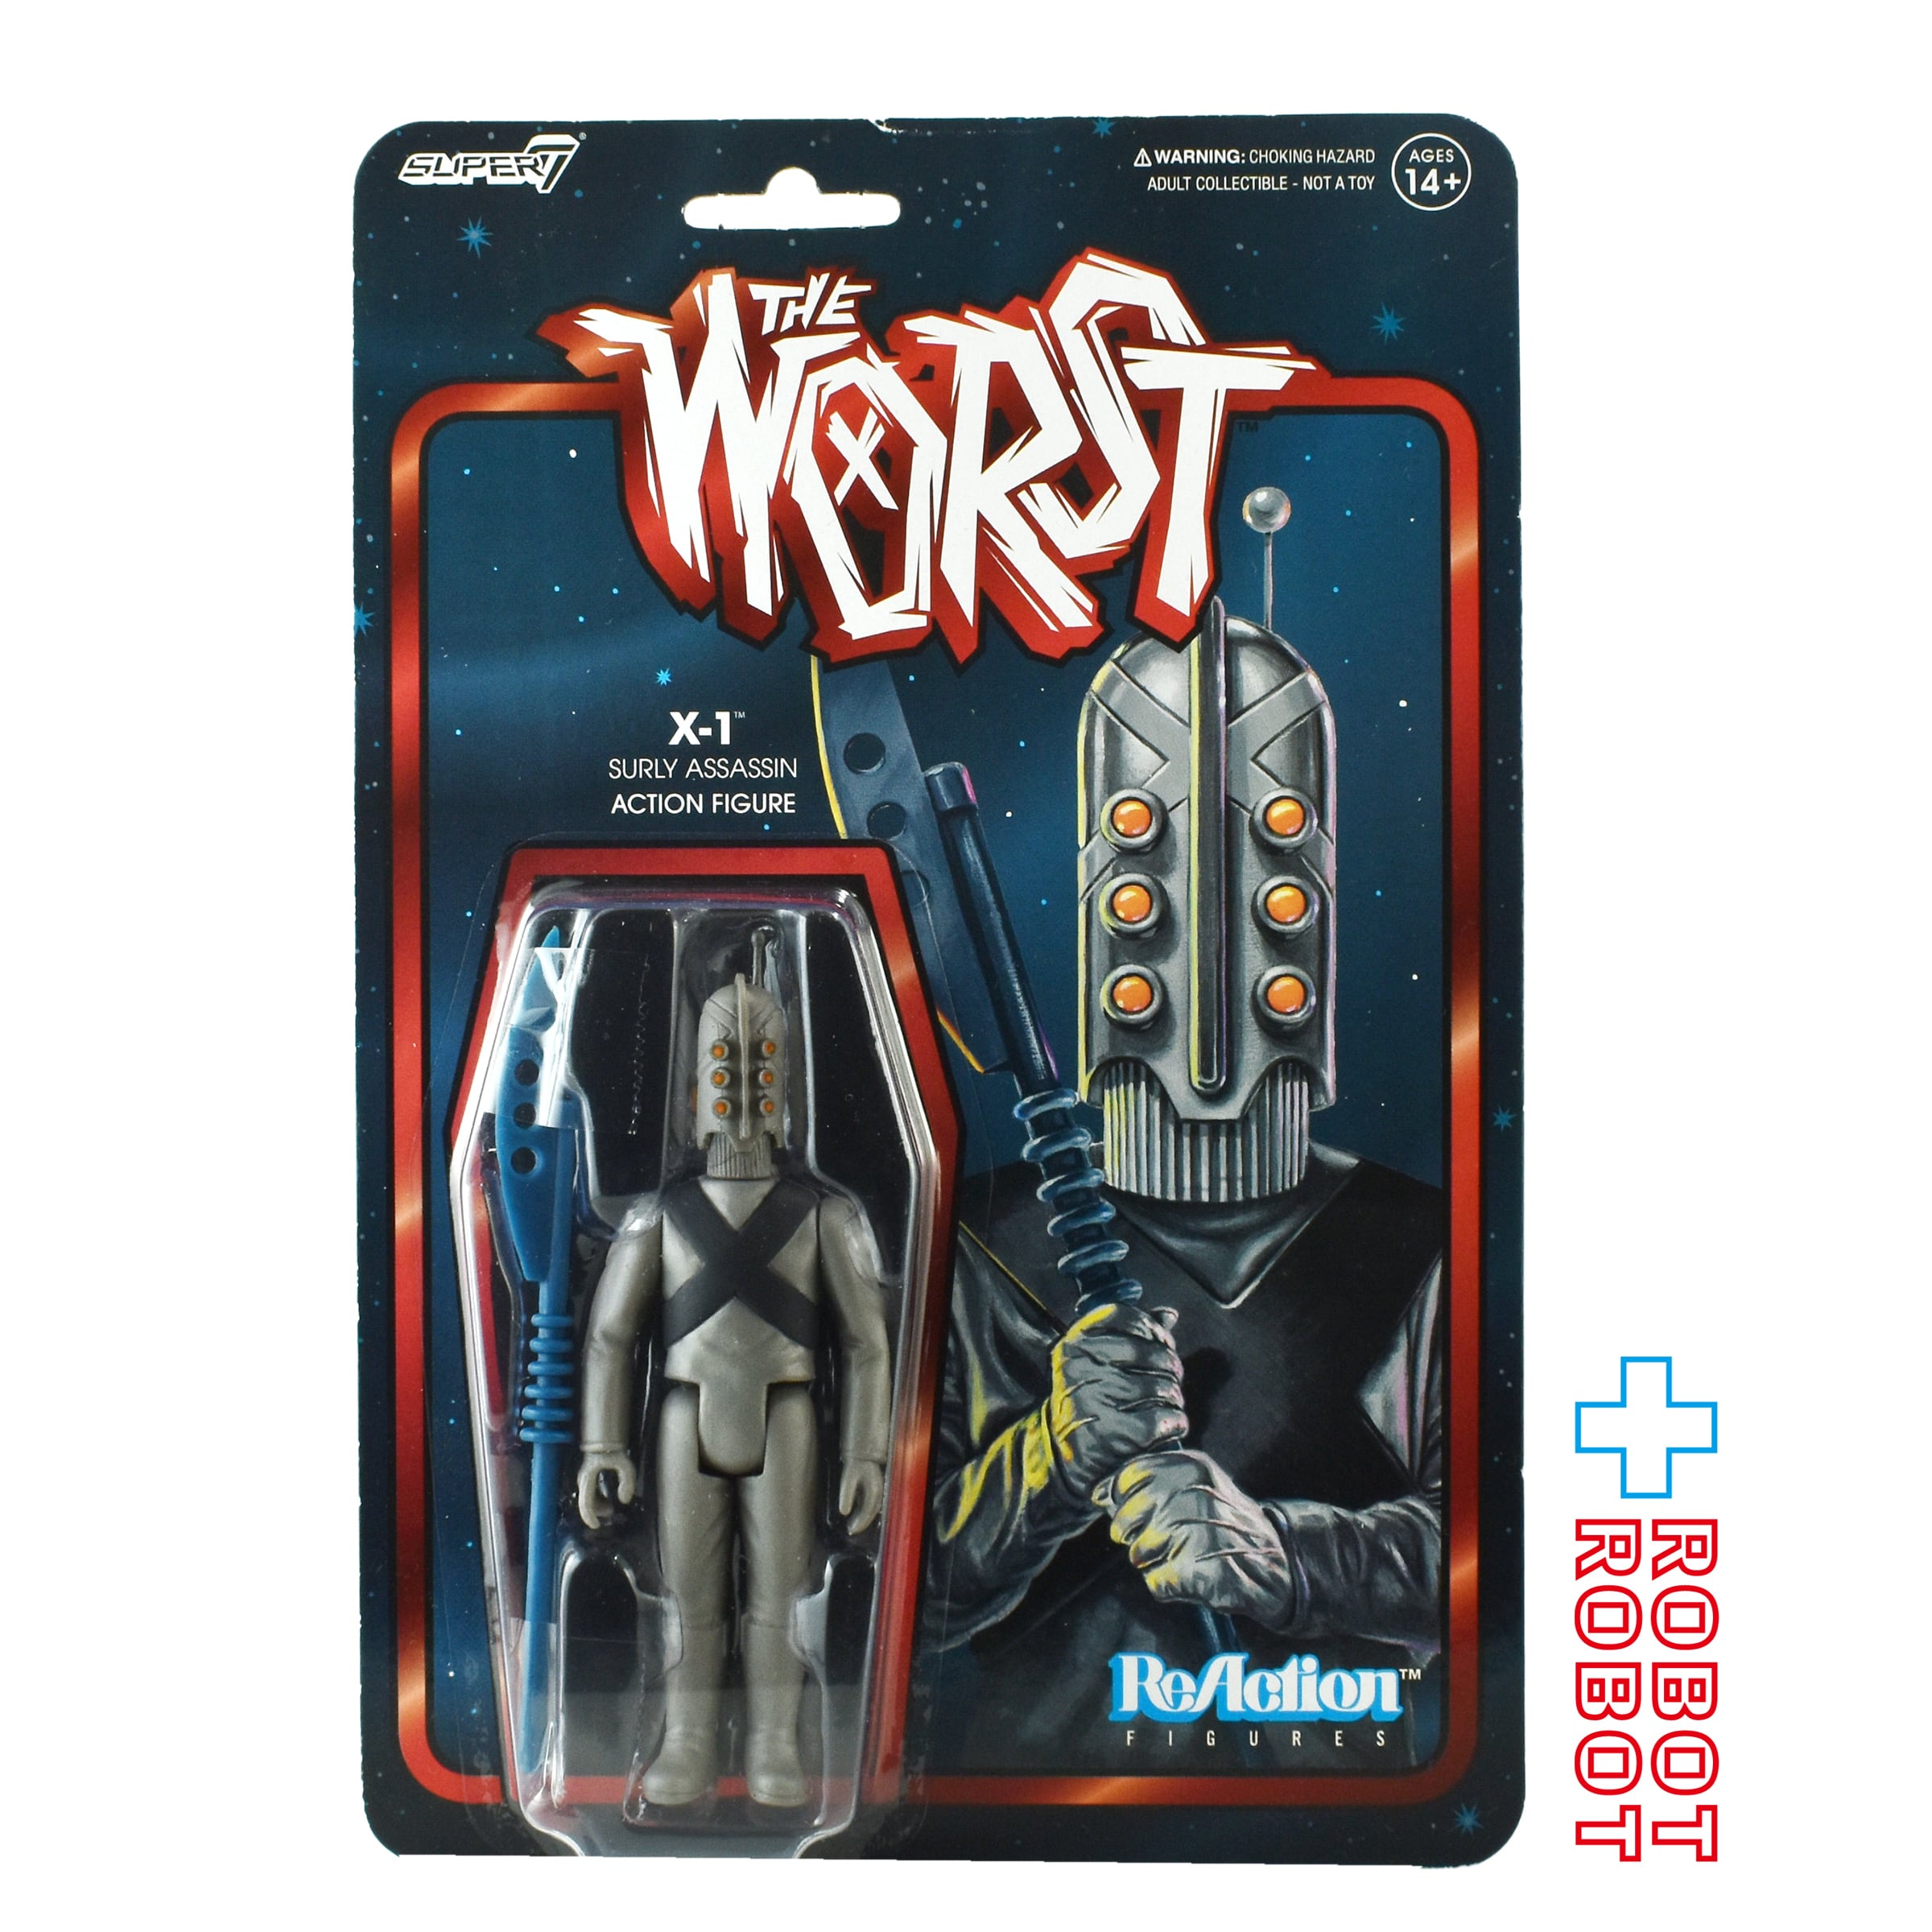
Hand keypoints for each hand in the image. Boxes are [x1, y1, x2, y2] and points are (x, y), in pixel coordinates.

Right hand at [576, 1448, 636, 1528]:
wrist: (604, 1437)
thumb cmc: (613, 1449)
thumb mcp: (625, 1465)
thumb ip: (627, 1482)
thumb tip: (624, 1500)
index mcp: (588, 1478)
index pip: (585, 1503)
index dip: (590, 1517)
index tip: (597, 1526)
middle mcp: (582, 1480)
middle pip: (585, 1503)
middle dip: (596, 1513)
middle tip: (610, 1515)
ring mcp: (584, 1478)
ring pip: (587, 1499)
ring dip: (598, 1507)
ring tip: (611, 1509)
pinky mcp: (587, 1477)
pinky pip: (590, 1493)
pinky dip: (598, 1500)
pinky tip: (608, 1501)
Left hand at [839, 1457, 883, 1534]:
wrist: (862, 1453)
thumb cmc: (855, 1464)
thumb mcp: (848, 1478)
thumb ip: (847, 1494)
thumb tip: (844, 1512)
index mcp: (874, 1491)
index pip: (868, 1511)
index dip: (860, 1522)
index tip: (851, 1529)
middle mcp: (879, 1492)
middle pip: (872, 1513)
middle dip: (862, 1523)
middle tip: (851, 1530)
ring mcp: (878, 1491)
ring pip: (873, 1510)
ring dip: (864, 1519)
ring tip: (852, 1526)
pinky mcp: (874, 1489)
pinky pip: (871, 1505)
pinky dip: (864, 1513)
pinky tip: (856, 1515)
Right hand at [1044, 1301, 1187, 1499]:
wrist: (1062, 1454)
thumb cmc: (1089, 1399)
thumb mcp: (1096, 1362)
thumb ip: (1130, 1335)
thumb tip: (1169, 1315)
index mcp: (1074, 1343)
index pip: (1122, 1316)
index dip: (1151, 1327)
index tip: (1164, 1343)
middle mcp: (1078, 1367)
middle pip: (1149, 1352)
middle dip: (1170, 1366)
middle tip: (1173, 1379)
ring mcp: (1091, 1400)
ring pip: (1159, 1386)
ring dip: (1174, 1396)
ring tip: (1171, 1403)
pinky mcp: (1108, 1433)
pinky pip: (1160, 1419)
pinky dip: (1175, 1422)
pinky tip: (1173, 1424)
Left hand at [1099, 1448, 1295, 1628]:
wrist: (1276, 1564)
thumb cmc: (1220, 1525)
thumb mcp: (1191, 1488)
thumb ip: (1146, 1485)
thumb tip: (1098, 1493)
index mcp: (1192, 1466)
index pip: (1128, 1478)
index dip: (1125, 1502)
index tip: (1142, 1513)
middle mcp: (1198, 1493)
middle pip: (1126, 1519)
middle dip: (1135, 1537)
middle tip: (1164, 1542)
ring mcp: (1204, 1531)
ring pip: (1139, 1554)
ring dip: (1154, 1564)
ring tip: (1185, 1558)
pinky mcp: (1208, 1571)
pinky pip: (1158, 1583)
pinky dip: (1169, 1587)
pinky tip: (1192, 1578)